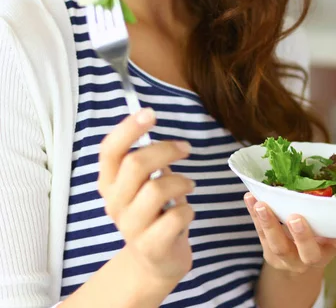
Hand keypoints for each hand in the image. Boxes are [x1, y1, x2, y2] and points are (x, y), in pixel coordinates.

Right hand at [98, 108, 195, 283]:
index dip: (128, 128)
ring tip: (188, 185)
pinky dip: (188, 209)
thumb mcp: (143, 182)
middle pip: (135, 164)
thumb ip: (144, 157)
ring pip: (157, 188)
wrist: (156, 261)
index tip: (149, 112)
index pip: (109, 150)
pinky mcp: (151, 246)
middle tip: (185, 148)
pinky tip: (186, 213)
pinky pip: (176, 216)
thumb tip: (149, 121)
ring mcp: (130, 227)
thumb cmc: (153, 210)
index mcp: (109, 182)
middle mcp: (114, 203)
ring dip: (181, 181)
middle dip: (166, 149)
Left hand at [244, 193, 335, 274]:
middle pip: (310, 253)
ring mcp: (290, 258)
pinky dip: (254, 216)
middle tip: (296, 218)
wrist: (297, 259)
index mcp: (334, 246)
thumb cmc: (319, 230)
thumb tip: (333, 164)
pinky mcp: (271, 254)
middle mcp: (314, 256)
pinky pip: (261, 235)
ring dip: (270, 224)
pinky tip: (250, 197)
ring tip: (261, 205)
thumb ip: (332, 204)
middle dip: (303, 237)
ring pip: (280, 247)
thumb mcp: (330, 221)